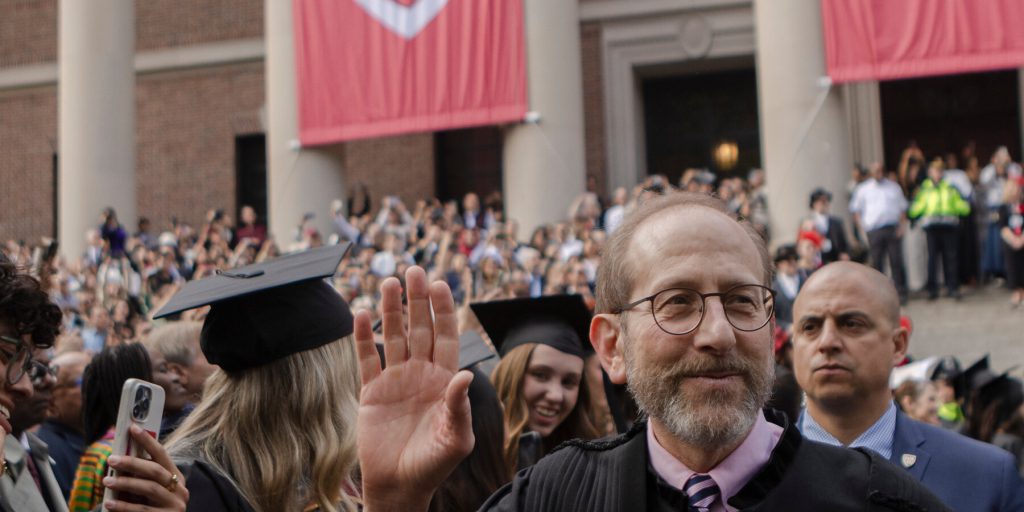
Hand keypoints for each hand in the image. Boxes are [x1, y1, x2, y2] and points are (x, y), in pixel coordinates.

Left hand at [102, 424, 187, 510]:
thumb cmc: (154, 508)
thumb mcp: (152, 491)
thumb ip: (143, 477)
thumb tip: (122, 457)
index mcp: (176, 478)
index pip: (162, 454)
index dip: (148, 441)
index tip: (133, 428)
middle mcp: (179, 490)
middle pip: (155, 471)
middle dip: (132, 462)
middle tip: (112, 459)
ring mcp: (175, 505)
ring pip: (149, 488)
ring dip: (126, 482)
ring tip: (107, 480)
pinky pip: (141, 509)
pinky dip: (123, 506)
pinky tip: (109, 502)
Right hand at [355, 266, 473, 511]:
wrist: (399, 486)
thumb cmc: (434, 464)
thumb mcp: (456, 438)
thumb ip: (460, 406)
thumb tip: (466, 375)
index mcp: (444, 381)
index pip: (445, 337)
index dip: (443, 310)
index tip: (440, 285)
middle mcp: (420, 374)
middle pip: (419, 328)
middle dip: (417, 300)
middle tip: (414, 271)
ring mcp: (395, 381)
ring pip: (393, 337)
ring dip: (391, 311)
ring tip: (389, 282)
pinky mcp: (371, 392)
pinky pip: (366, 358)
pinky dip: (364, 336)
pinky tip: (362, 313)